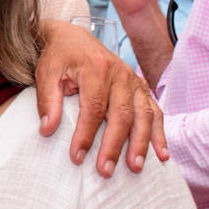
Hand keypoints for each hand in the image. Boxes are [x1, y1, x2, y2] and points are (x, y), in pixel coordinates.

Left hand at [35, 18, 166, 174]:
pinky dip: (159, 133)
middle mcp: (121, 75)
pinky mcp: (141, 87)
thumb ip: (47, 101)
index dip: (86, 135)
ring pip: (143, 116)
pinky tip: (162, 154)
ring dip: (141, 143)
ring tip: (135, 168)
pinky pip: (155, 111)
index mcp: (97, 69)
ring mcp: (135, 81)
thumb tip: (47, 130)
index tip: (77, 157)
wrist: (73, 38)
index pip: (93, 108)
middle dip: (114, 146)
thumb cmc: (59, 57)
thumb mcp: (46, 74)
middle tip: (105, 171)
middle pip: (121, 115)